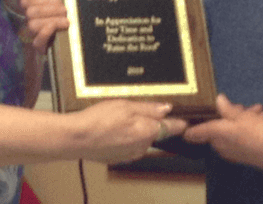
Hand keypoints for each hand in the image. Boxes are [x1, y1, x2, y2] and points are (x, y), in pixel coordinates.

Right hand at [18, 0, 68, 53]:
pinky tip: (57, 28)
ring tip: (66, 21)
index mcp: (32, 8)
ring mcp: (34, 35)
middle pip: (31, 12)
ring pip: (32, 25)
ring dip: (52, 20)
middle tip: (65, 11)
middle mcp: (30, 21)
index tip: (57, 0)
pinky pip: (37, 42)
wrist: (73, 39)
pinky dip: (46, 33)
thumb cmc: (63, 15)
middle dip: (51, 9)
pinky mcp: (41, 48)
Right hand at [70, 101, 188, 163]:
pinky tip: (113, 129)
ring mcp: (131, 154)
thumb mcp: (126, 105)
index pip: (174, 127)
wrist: (76, 138)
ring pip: (143, 139)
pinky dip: (126, 137)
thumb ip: (149, 108)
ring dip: (138, 130)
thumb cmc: (99, 120)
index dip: (180, 120)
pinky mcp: (120, 158)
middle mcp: (143, 146)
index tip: (185, 115)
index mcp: (148, 131)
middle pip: (157, 132)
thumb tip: (167, 108)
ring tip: (121, 117)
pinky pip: (130, 146)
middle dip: (152, 121)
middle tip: (138, 108)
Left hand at [183, 94, 262, 172]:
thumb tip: (218, 100)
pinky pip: (240, 137)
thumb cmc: (259, 132)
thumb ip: (227, 108)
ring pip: (231, 130)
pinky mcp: (245, 154)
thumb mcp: (242, 115)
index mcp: (217, 135)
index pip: (194, 133)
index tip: (183, 120)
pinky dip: (248, 127)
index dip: (187, 127)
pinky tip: (261, 118)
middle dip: (226, 115)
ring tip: (257, 110)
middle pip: (216, 128)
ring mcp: (233, 151)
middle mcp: (222, 146)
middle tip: (241, 106)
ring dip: (241, 118)